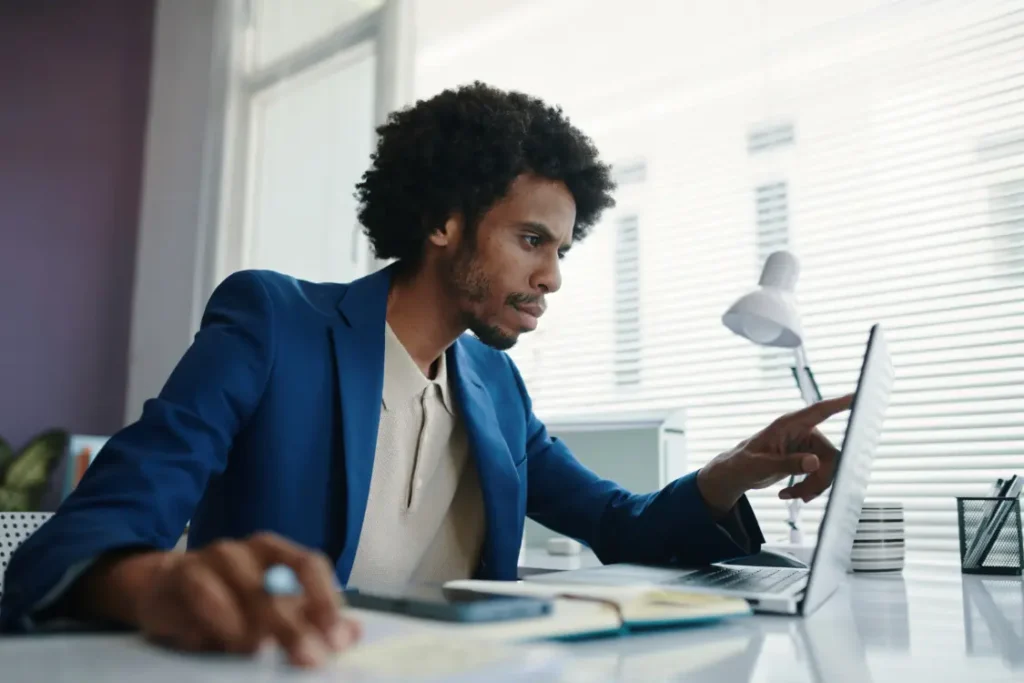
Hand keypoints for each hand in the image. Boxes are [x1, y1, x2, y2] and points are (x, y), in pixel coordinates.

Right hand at [76, 532, 358, 667]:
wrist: (162, 587)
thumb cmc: (226, 602)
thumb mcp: (270, 611)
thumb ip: (310, 620)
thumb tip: (353, 633)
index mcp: (276, 552)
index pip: (310, 566)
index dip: (327, 600)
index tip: (338, 639)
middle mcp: (248, 549)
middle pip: (280, 583)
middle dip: (298, 625)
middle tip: (310, 659)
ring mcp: (214, 557)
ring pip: (245, 586)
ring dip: (260, 623)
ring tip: (266, 652)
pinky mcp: (182, 574)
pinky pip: (204, 593)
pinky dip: (222, 620)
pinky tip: (234, 643)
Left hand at [696, 395, 854, 515]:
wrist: (736, 474)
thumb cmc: (742, 464)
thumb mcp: (760, 466)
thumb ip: (787, 463)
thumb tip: (815, 462)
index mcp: (789, 424)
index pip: (820, 410)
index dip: (841, 403)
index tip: (859, 395)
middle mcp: (802, 432)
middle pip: (830, 454)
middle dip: (821, 479)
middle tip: (803, 496)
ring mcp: (806, 446)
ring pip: (828, 468)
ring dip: (813, 486)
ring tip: (791, 496)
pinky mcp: (807, 459)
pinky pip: (821, 475)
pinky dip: (808, 488)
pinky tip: (789, 495)